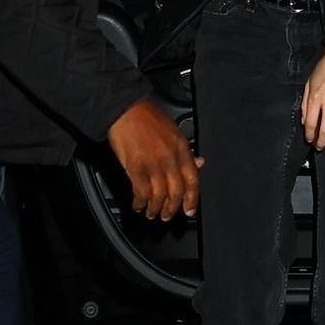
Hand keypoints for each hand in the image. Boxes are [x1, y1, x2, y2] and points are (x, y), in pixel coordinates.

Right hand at [107, 98, 202, 219]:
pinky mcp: (136, 167)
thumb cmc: (147, 116)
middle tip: (167, 216)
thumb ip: (185, 150)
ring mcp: (153, 164)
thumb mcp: (174, 130)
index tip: (189, 210)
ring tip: (151, 214)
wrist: (125, 108)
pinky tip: (138, 205)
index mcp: (181, 148)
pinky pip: (142, 192)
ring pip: (159, 195)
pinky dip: (140, 202)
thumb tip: (198, 163)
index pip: (193, 179)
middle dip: (172, 208)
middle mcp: (170, 158)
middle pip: (177, 191)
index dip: (192, 199)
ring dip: (155, 208)